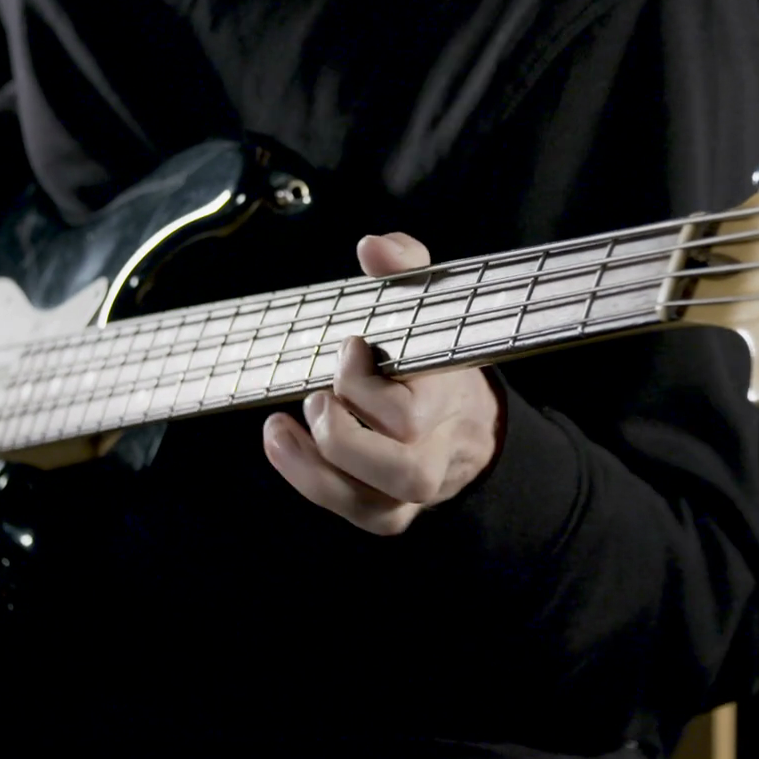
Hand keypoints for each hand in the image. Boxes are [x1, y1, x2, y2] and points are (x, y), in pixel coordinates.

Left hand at [262, 232, 503, 534]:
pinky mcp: (393, 511)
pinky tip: (283, 443)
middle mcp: (441, 452)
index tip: (349, 346)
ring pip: (373, 503)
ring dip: (317, 465)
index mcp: (453, 398)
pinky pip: (355, 512)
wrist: (474, 419)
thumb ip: (405, 267)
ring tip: (283, 426)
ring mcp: (420, 489)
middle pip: (402, 469)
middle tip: (319, 396)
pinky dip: (310, 481)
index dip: (362, 384)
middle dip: (343, 434)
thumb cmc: (438, 356)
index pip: (408, 414)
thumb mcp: (428, 302)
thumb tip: (373, 246)